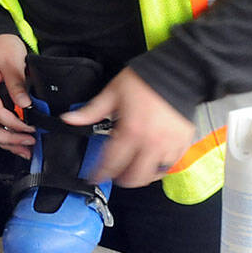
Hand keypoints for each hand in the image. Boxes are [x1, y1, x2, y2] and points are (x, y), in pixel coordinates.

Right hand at [0, 34, 35, 158]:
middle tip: (28, 143)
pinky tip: (19, 139)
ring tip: (26, 148)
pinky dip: (6, 133)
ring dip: (7, 141)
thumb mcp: (12, 59)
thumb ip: (17, 83)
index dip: (13, 123)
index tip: (30, 127)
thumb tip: (25, 105)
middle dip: (8, 140)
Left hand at [61, 66, 194, 187]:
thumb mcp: (113, 92)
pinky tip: (151, 162)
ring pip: (153, 175)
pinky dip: (159, 168)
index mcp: (131, 131)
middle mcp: (151, 143)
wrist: (177, 73)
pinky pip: (171, 166)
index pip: (111, 163)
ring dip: (140, 175)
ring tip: (132, 168)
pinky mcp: (183, 144)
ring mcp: (169, 146)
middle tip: (113, 174)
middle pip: (134, 178)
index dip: (99, 174)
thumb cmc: (145, 81)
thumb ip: (91, 111)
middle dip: (120, 179)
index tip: (93, 177)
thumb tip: (68, 119)